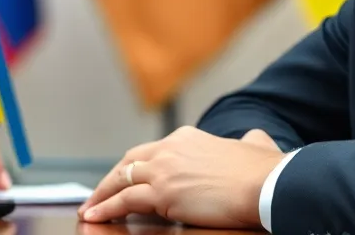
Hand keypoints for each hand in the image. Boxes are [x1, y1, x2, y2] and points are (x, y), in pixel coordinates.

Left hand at [77, 126, 284, 227]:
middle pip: (129, 162)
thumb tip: (255, 139)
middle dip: (111, 179)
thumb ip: (249, 140)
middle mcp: (170, 149)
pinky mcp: (162, 194)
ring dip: (101, 195)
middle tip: (99, 194)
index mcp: (187, 138)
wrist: (264, 184)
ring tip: (90, 209)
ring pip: (121, 180)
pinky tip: (95, 216)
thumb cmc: (262, 170)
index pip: (150, 152)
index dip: (135, 166)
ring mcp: (164, 170)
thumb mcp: (255, 144)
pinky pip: (124, 201)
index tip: (126, 177)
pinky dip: (106, 208)